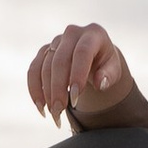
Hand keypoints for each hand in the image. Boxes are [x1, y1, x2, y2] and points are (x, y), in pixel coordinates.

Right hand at [27, 23, 143, 128]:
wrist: (94, 55)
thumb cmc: (105, 64)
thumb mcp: (114, 70)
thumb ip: (109, 75)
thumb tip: (100, 83)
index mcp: (93, 34)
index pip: (82, 52)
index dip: (77, 75)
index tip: (75, 99)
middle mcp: (72, 34)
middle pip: (59, 61)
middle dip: (58, 88)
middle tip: (59, 111)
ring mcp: (56, 41)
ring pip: (44, 66)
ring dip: (46, 92)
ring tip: (54, 113)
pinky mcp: (44, 51)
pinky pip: (33, 69)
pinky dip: (35, 89)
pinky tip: (41, 107)